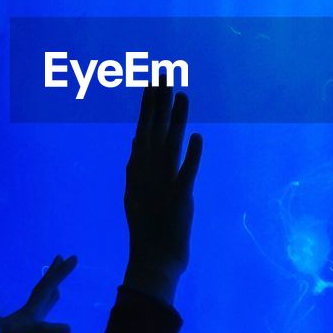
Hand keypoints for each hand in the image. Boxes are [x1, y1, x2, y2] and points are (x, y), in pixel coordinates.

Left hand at [0, 255, 76, 332]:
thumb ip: (44, 330)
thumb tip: (69, 328)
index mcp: (30, 310)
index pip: (47, 287)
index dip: (60, 273)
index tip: (73, 257)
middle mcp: (28, 316)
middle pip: (44, 292)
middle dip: (54, 276)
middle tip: (62, 259)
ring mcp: (23, 332)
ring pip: (41, 311)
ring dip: (50, 300)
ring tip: (58, 291)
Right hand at [123, 73, 202, 290]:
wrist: (152, 260)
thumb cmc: (147, 227)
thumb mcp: (135, 191)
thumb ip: (136, 164)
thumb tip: (136, 138)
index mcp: (139, 168)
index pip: (144, 129)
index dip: (149, 105)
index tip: (154, 81)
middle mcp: (148, 171)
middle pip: (155, 128)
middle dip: (160, 100)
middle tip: (166, 72)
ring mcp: (163, 184)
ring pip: (170, 144)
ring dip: (176, 118)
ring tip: (183, 94)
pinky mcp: (179, 198)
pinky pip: (186, 172)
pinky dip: (191, 155)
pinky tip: (197, 136)